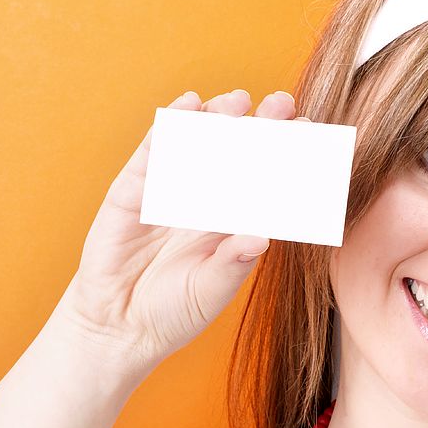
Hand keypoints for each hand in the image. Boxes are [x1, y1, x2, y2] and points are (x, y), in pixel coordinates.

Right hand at [54, 89, 300, 375]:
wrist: (118, 326)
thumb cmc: (174, 311)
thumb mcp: (210, 288)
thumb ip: (234, 262)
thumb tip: (262, 237)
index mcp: (232, 220)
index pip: (263, 181)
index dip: (285, 158)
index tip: (309, 135)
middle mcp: (206, 199)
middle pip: (237, 154)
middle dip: (260, 128)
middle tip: (283, 104)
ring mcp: (170, 190)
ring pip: (198, 144)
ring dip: (219, 119)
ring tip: (239, 101)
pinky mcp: (133, 188)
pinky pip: (153, 150)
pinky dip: (170, 127)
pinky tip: (190, 105)